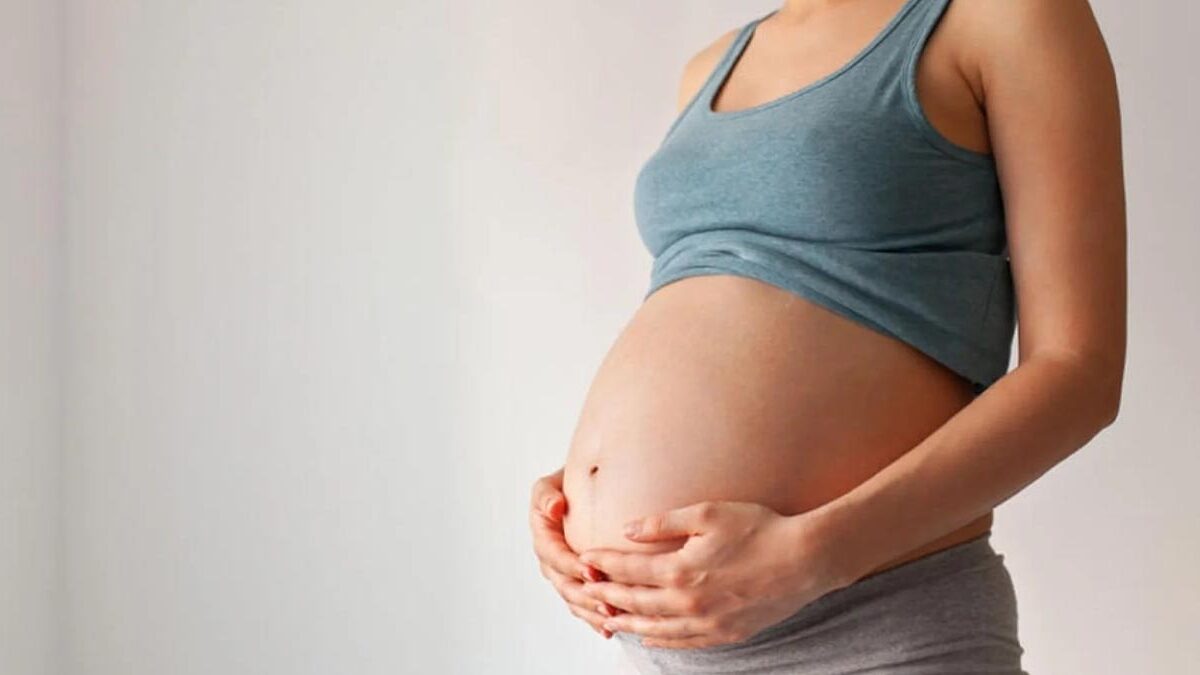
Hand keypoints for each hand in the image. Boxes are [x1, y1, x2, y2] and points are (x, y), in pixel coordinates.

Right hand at [528, 467, 618, 639]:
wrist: (577, 493)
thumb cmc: (565, 484)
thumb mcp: (550, 483)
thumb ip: (547, 495)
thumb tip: (555, 507)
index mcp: (543, 536)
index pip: (554, 556)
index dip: (571, 566)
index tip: (592, 572)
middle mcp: (550, 560)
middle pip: (564, 585)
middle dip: (585, 597)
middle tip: (607, 605)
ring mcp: (562, 574)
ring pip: (573, 599)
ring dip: (591, 611)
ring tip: (612, 620)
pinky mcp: (575, 582)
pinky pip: (582, 604)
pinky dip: (593, 618)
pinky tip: (609, 629)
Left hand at [577, 500, 846, 649]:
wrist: (805, 560)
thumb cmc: (759, 529)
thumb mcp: (708, 514)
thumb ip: (663, 523)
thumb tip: (628, 529)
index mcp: (680, 571)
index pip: (628, 570)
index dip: (603, 564)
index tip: (586, 559)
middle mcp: (688, 603)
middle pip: (635, 603)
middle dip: (607, 596)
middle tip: (586, 592)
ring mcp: (707, 623)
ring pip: (655, 630)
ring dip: (629, 623)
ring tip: (609, 618)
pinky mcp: (726, 633)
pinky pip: (684, 643)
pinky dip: (662, 640)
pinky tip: (652, 637)